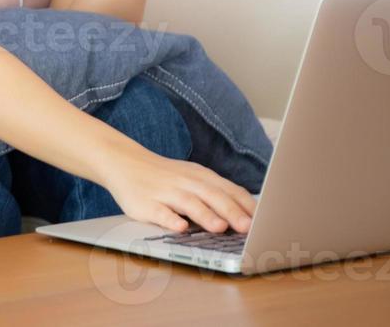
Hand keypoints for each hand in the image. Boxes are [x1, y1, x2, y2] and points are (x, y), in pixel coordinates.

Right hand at [101, 143, 255, 234]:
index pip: (230, 190)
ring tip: (219, 228)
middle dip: (231, 211)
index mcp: (201, 176)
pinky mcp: (146, 203)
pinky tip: (179, 227)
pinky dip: (170, 219)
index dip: (247, 206)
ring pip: (188, 203)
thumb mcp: (193, 179)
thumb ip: (217, 194)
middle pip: (212, 196)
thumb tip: (249, 215)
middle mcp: (186, 182)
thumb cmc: (166, 177)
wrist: (124, 162)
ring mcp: (166, 192)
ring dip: (204, 215)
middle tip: (248, 228)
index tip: (265, 220)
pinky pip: (159, 212)